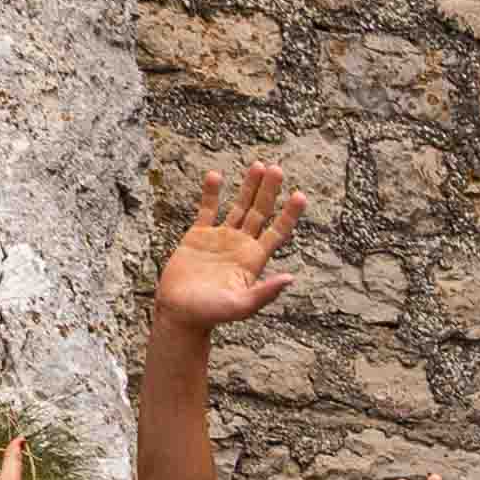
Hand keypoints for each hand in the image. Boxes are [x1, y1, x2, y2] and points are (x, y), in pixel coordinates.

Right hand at [153, 159, 303, 333]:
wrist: (179, 314)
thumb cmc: (210, 314)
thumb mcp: (240, 306)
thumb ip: (264, 293)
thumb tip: (290, 279)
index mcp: (253, 260)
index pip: (277, 232)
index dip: (289, 215)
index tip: (300, 195)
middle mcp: (240, 245)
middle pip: (259, 212)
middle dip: (269, 191)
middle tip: (276, 168)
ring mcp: (220, 239)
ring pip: (238, 207)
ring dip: (248, 187)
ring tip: (258, 165)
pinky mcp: (198, 236)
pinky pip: (207, 209)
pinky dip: (211, 193)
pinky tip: (215, 176)